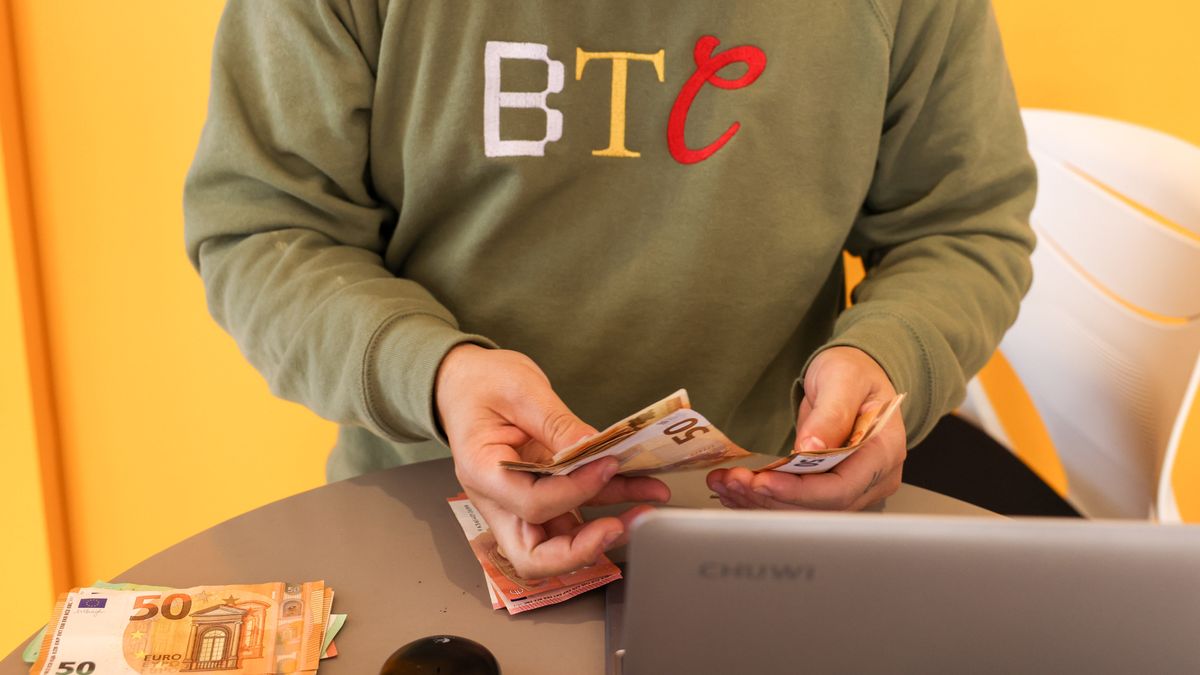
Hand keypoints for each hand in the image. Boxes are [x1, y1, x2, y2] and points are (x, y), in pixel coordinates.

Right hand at [435, 344, 669, 577]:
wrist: (464, 381)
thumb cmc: (480, 383)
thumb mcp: (521, 389)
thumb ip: (557, 423)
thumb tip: (593, 448)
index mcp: (481, 471)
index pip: (531, 504)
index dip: (574, 492)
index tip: (607, 465)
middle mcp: (498, 499)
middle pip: (534, 556)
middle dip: (581, 550)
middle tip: (619, 527)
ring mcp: (518, 502)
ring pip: (560, 541)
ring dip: (605, 529)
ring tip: (649, 501)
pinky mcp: (540, 495)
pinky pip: (573, 513)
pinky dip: (606, 504)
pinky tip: (638, 487)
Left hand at [707, 346, 905, 509]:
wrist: (855, 375)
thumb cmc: (855, 373)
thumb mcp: (843, 380)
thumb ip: (831, 415)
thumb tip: (812, 449)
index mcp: (882, 453)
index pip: (841, 489)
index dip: (799, 491)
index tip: (762, 482)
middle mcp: (873, 479)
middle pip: (820, 506)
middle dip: (771, 496)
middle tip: (732, 481)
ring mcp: (853, 487)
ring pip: (804, 509)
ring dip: (761, 500)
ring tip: (726, 484)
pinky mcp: (830, 488)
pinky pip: (798, 502)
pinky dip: (765, 497)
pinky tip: (737, 490)